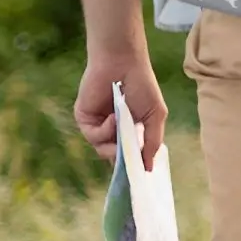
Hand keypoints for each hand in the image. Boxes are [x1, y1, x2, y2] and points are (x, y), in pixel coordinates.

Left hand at [74, 51, 166, 172]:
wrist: (122, 63)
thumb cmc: (143, 85)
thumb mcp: (155, 115)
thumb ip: (152, 142)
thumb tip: (149, 168)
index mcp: (130, 129)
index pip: (129, 154)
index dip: (132, 166)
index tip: (138, 177)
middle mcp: (112, 130)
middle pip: (114, 157)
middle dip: (122, 160)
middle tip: (130, 161)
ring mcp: (98, 125)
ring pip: (102, 149)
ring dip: (114, 143)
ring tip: (123, 127)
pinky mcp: (84, 120)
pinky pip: (93, 136)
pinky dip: (105, 131)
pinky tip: (113, 117)